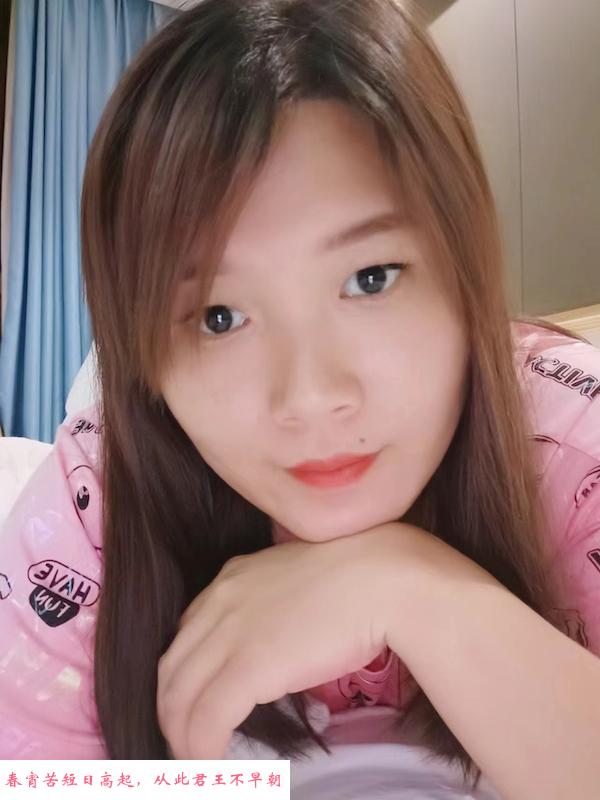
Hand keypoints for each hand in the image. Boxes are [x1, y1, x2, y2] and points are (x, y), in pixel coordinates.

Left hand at [156, 520, 427, 758]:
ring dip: (182, 738)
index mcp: (233, 579)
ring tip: (195, 764)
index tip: (196, 704)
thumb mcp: (299, 580)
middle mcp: (221, 600)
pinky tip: (212, 768)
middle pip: (173, 667)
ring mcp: (231, 632)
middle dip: (173, 712)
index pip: (188, 635)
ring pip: (180, 697)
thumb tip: (278, 645)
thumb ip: (275, 607)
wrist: (383, 576)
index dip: (186, 677)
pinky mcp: (249, 666)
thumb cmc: (359, 577)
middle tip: (186, 744)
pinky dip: (201, 749)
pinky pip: (207, 719)